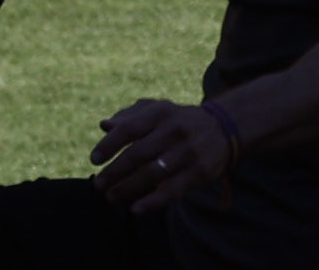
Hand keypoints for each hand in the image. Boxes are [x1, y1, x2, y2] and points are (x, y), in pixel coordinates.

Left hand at [89, 98, 230, 214]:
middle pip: (137, 154)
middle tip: (99, 184)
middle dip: (114, 172)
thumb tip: (104, 126)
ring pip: (152, 174)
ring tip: (112, 197)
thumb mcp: (158, 110)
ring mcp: (187, 152)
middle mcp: (174, 130)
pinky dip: (152, 202)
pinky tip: (135, 209)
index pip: (128, 129)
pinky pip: (171, 190)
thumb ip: (130, 116)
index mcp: (160, 113)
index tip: (94, 160)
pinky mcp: (199, 172)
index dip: (108, 145)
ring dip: (128, 188)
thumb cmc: (179, 120)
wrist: (224, 127)